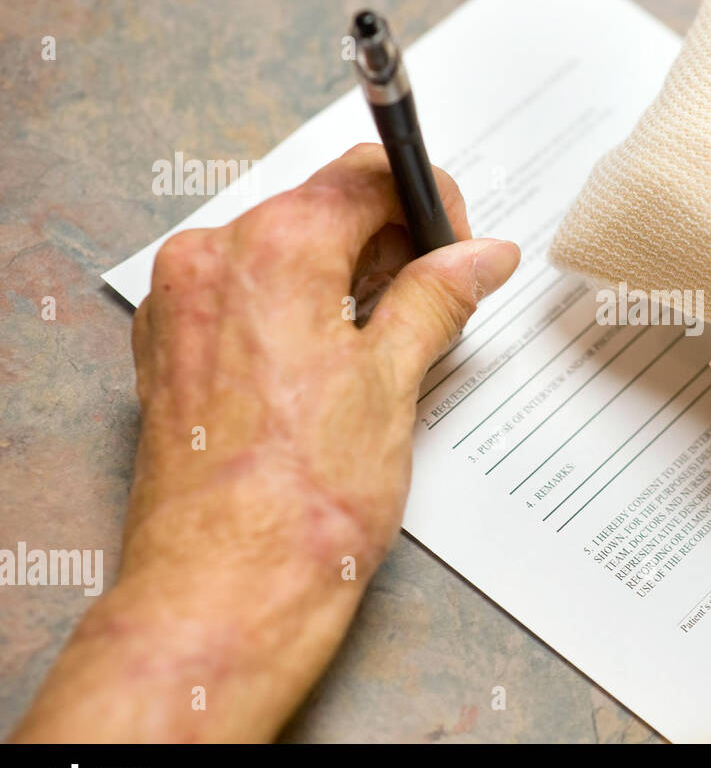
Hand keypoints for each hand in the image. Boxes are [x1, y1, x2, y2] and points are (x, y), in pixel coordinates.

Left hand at [12, 144, 519, 741]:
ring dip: (343, 281)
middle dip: (386, 248)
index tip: (458, 244)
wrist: (229, 591)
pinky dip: (297, 310)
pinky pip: (247, 294)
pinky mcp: (172, 346)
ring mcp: (182, 305)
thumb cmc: (303, 503)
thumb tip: (481, 256)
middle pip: (321, 209)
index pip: (364, 176)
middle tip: (432, 310)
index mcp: (271, 251)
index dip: (426, 202)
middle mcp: (212, 261)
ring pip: (284, 252)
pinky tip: (331, 370)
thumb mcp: (395, 382)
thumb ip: (438, 297)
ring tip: (380, 356)